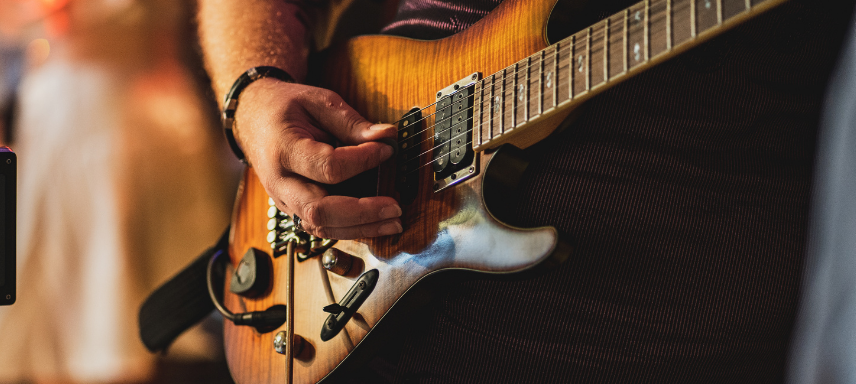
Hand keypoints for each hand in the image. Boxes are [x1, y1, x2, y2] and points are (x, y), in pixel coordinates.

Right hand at [235, 78, 402, 239]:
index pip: (327, 166)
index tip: (385, 150)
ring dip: (360, 229)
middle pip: (319, 210)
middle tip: (394, 208)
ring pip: (320, 227)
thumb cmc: (284, 107)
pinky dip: (349, 229)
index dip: (362, 161)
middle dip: (361, 213)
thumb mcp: (318, 101)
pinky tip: (374, 223)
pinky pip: (321, 227)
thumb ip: (351, 121)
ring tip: (392, 222)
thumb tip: (386, 136)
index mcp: (283, 149)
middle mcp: (279, 182)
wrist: (253, 117)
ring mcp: (283, 200)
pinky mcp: (292, 209)